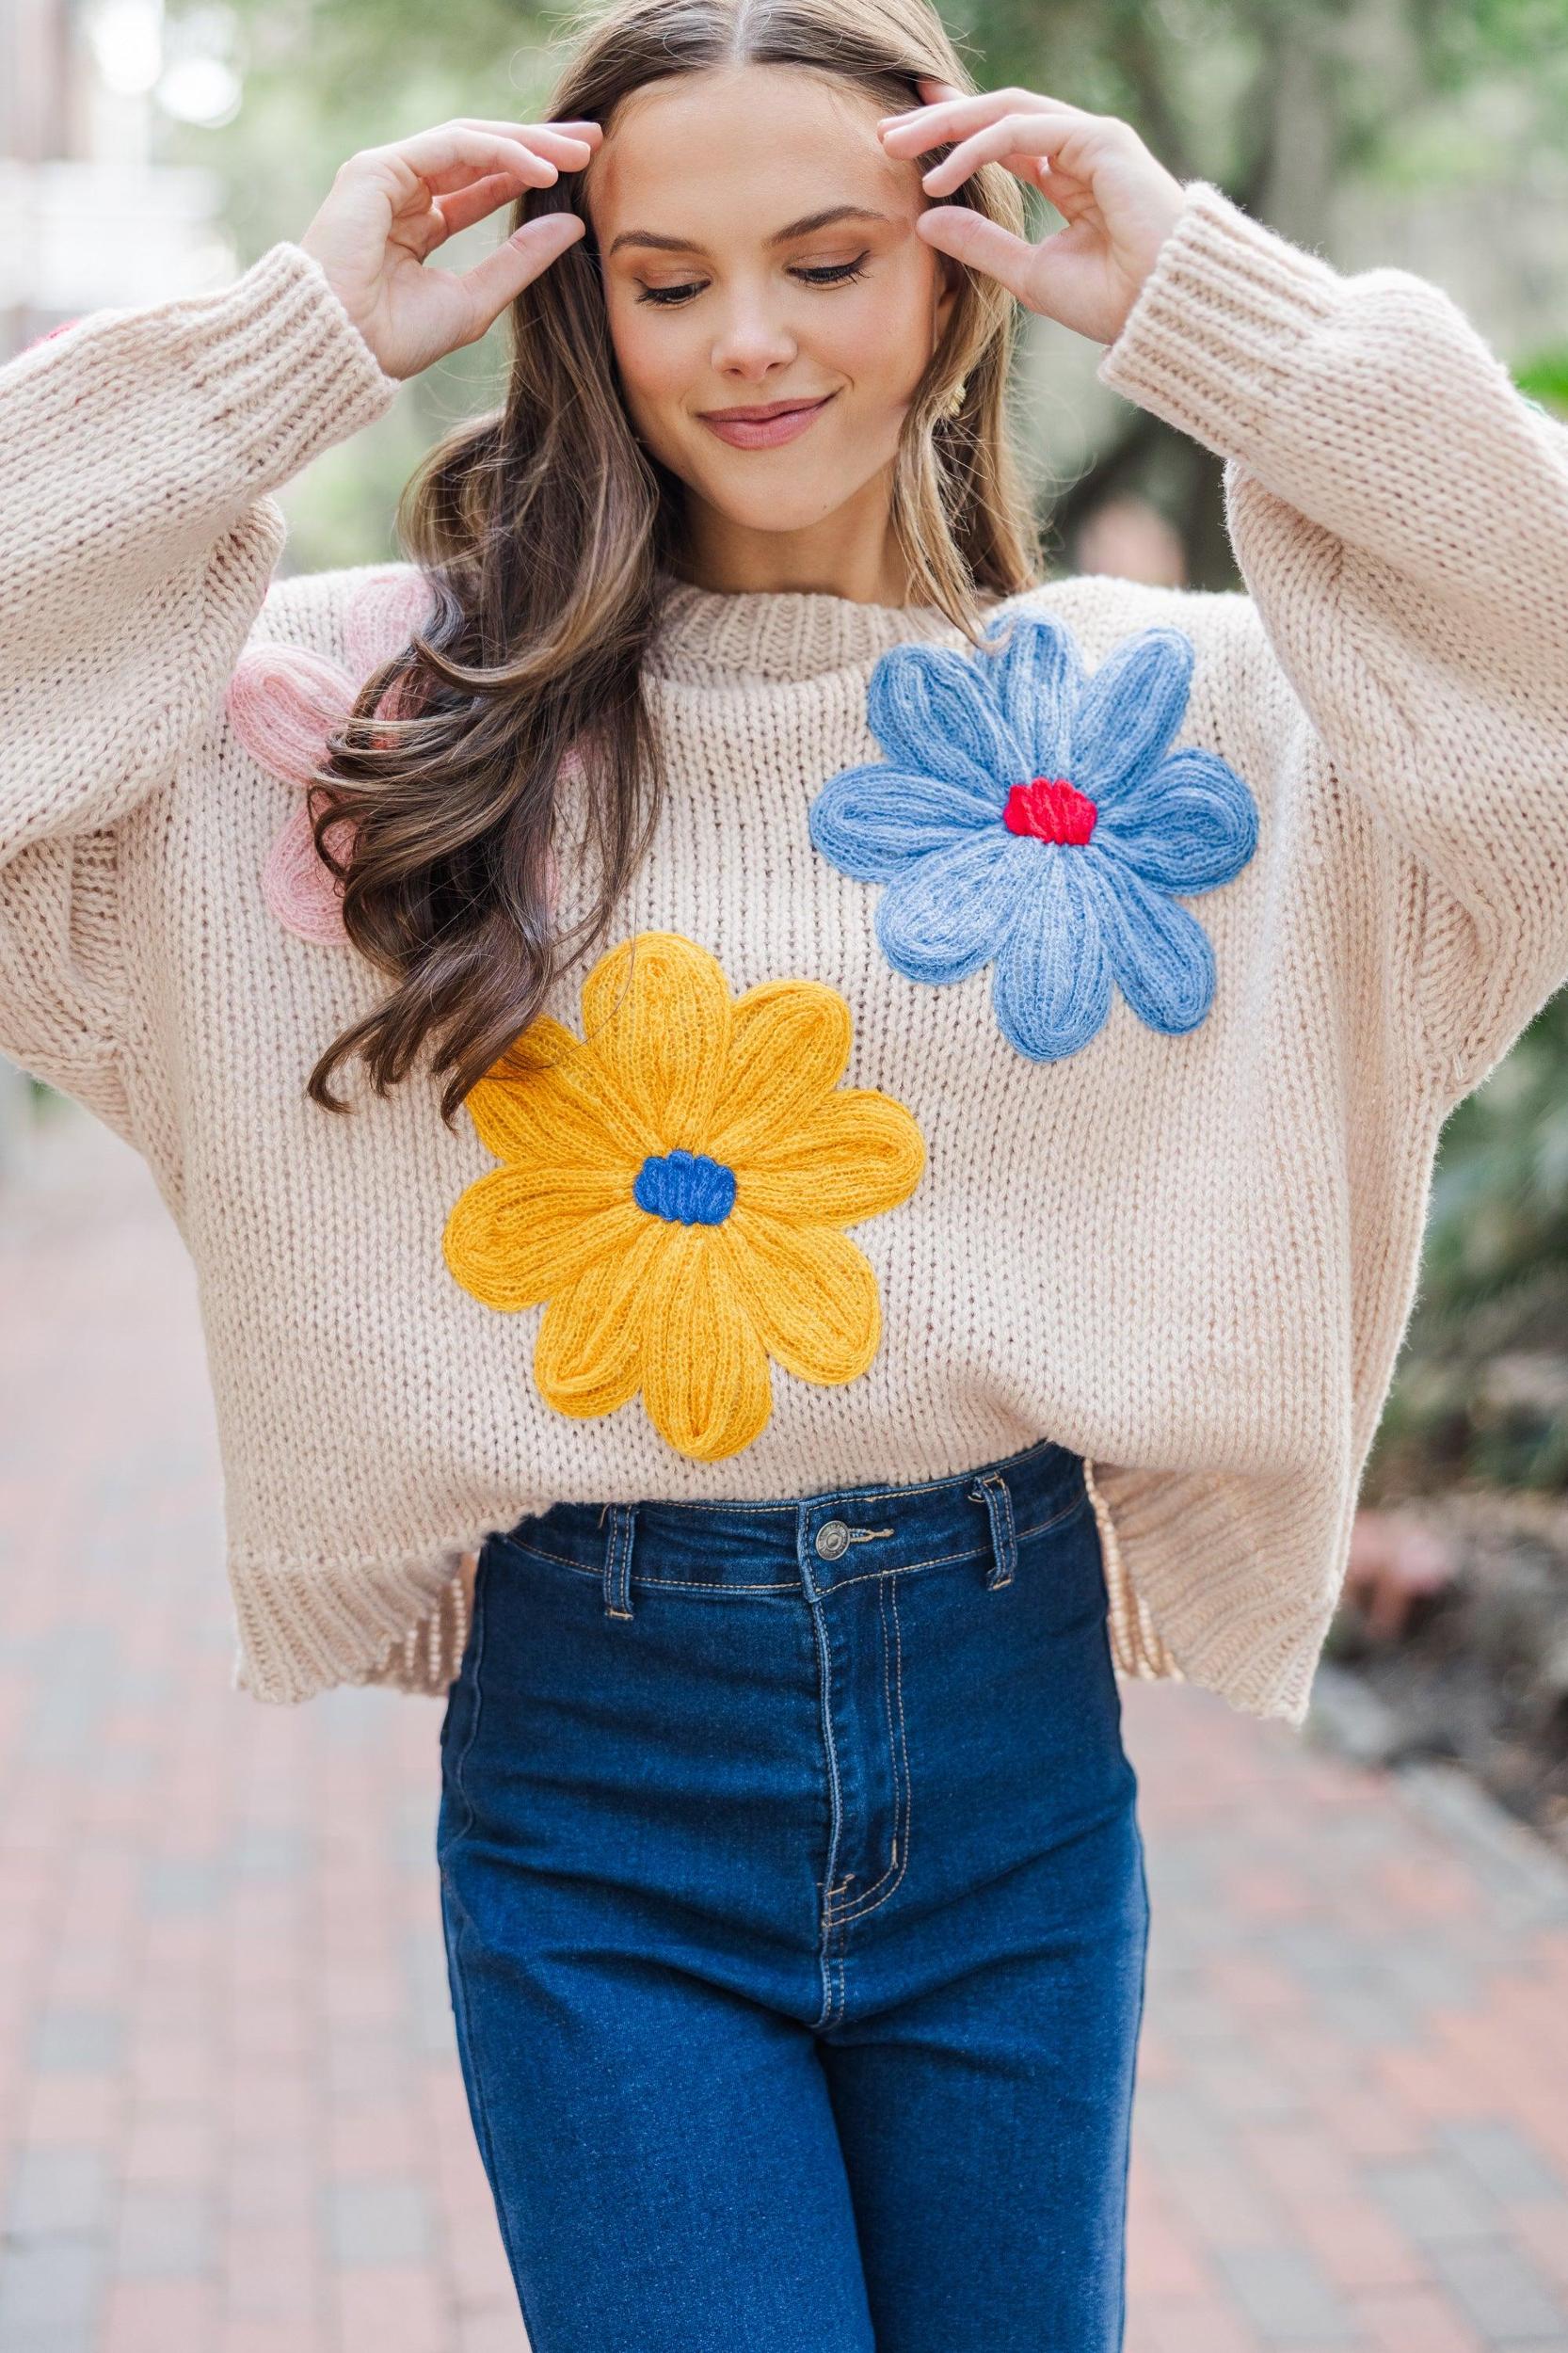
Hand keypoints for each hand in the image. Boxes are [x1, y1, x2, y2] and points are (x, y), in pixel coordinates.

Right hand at [298, 116, 601, 379]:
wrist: (344, 351)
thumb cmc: (396, 339)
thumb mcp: (477, 300)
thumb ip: (521, 261)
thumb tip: (572, 225)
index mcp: (420, 222)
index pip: (484, 182)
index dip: (532, 171)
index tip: (583, 170)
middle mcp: (404, 190)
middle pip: (482, 152)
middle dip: (539, 144)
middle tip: (593, 141)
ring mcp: (388, 174)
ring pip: (471, 141)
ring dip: (528, 142)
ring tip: (578, 153)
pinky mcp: (379, 168)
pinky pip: (453, 144)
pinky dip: (500, 152)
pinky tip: (540, 167)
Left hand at [879, 79, 1184, 346]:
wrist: (1163, 314)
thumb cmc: (1113, 302)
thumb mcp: (1028, 274)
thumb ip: (981, 243)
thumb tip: (925, 219)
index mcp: (1069, 174)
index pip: (1002, 137)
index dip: (954, 132)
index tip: (904, 140)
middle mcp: (1081, 148)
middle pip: (998, 115)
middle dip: (940, 121)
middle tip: (885, 133)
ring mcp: (1093, 139)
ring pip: (1008, 111)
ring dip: (949, 125)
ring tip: (899, 145)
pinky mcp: (1101, 140)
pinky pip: (1024, 132)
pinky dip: (978, 147)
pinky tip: (942, 173)